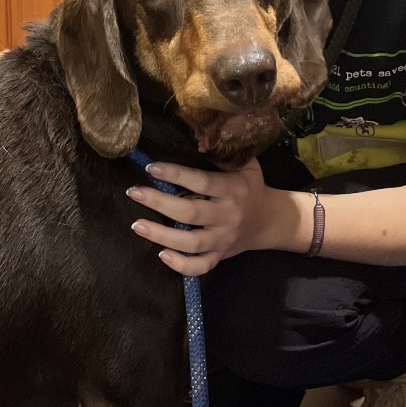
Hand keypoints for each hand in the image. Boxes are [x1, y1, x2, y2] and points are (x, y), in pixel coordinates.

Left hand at [126, 158, 274, 276]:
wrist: (271, 220)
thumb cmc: (251, 186)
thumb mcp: (246, 165)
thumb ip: (223, 156)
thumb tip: (194, 139)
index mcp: (233, 190)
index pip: (202, 182)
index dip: (176, 174)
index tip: (152, 167)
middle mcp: (228, 216)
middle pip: (191, 214)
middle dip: (159, 203)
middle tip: (134, 192)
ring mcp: (223, 239)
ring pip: (191, 244)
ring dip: (162, 236)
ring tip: (137, 225)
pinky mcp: (220, 256)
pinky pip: (201, 266)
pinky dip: (181, 265)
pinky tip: (162, 255)